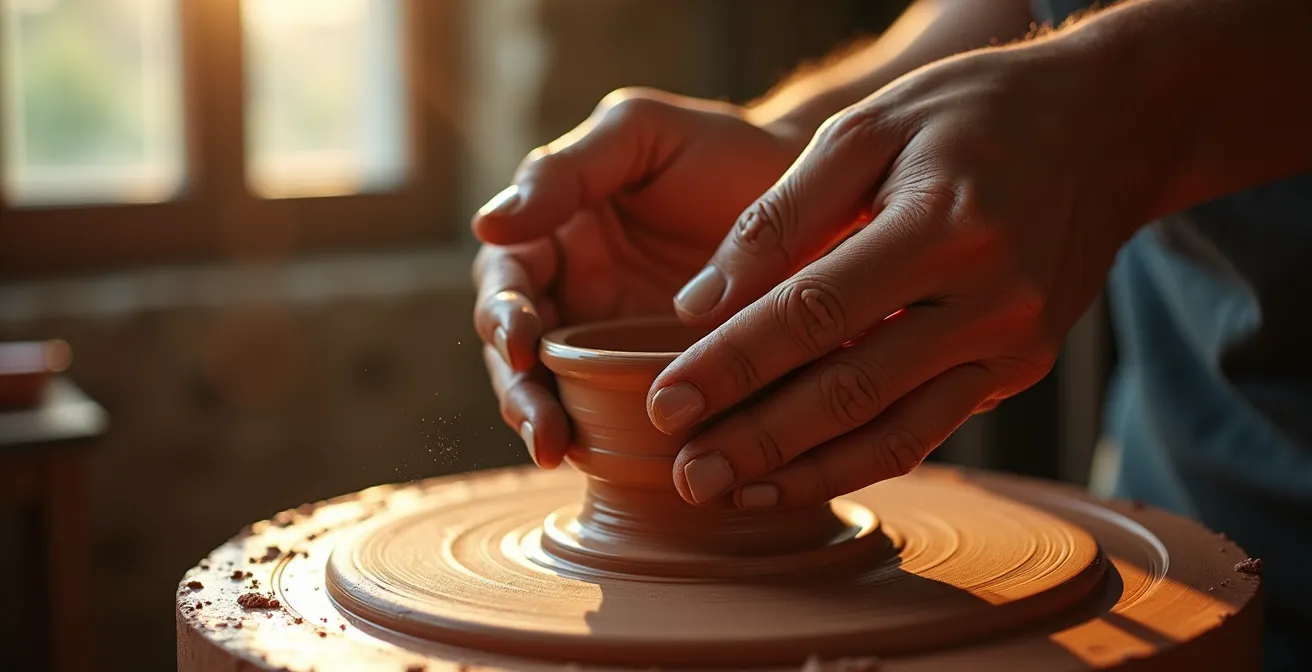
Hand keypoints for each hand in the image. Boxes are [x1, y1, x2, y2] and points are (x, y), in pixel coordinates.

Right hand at [472, 88, 804, 468]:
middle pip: (521, 356)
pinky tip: (620, 462)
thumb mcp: (640, 135)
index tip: (520, 341)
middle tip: (539, 424)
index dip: (503, 315)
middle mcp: (575, 298)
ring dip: (551, 425)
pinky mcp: (662, 385)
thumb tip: (487, 224)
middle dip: (520, 391)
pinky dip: (611, 444)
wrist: (822, 196)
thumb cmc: (721, 151)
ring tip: (557, 451)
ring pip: (562, 396)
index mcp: (554, 237)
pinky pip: (623, 421)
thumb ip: (567, 172)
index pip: (506, 283)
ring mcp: (616, 348)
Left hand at [649, 43, 1159, 508]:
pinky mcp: (1018, 369)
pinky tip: (796, 478)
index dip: (734, 364)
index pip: (814, 313)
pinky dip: (858, 462)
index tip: (664, 401)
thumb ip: (781, 215)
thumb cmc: (972, 114)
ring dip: (804, 472)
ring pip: (893, 432)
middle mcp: (989, 299)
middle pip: (851, 390)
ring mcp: (1012, 345)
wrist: (1109, 127)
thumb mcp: (870, 128)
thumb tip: (698, 302)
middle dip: (757, 438)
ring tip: (727, 494)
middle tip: (684, 475)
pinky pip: (927, 430)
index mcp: (945, 226)